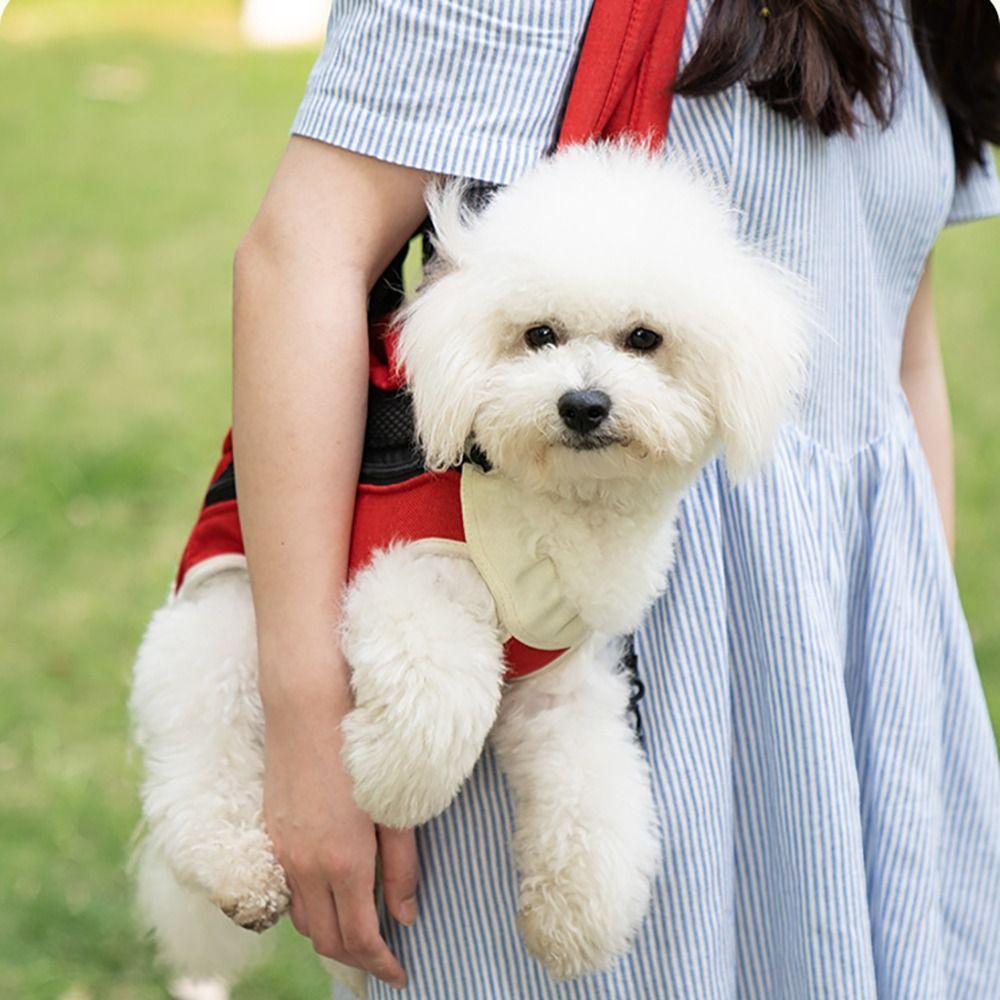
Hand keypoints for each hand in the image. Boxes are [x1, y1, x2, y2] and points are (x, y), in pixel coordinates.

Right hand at [262, 685, 417, 989]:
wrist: (306, 708)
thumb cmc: (360, 751)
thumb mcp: (395, 809)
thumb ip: (401, 865)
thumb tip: (405, 915)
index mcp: (343, 863)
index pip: (359, 938)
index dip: (380, 964)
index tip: (401, 974)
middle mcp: (306, 867)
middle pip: (327, 939)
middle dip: (356, 958)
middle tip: (384, 959)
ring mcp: (283, 852)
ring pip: (304, 919)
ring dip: (331, 933)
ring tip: (361, 928)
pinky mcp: (272, 834)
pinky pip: (289, 890)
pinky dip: (311, 906)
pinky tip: (332, 893)